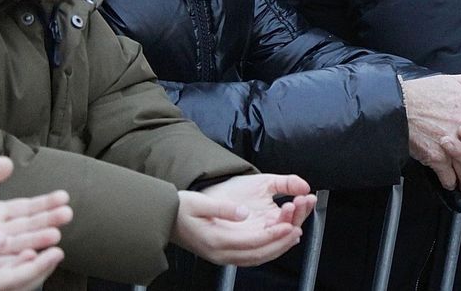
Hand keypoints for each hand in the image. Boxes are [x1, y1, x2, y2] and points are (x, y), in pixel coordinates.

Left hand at [0, 157, 72, 253]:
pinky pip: (1, 265)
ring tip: (54, 235)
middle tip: (67, 214)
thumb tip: (9, 163)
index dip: (45, 203)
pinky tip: (29, 257)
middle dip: (48, 221)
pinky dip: (16, 262)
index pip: (26, 208)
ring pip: (19, 246)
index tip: (63, 197)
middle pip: (28, 226)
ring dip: (36, 241)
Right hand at [0, 228, 64, 290]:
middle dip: (42, 265)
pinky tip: (23, 251)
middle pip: (21, 281)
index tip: (58, 249)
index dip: (40, 264)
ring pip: (14, 279)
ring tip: (48, 247)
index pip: (19, 277)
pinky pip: (3, 276)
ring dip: (32, 263)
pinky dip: (17, 265)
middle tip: (59, 248)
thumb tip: (7, 237)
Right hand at [173, 174, 314, 266]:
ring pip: (255, 258)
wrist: (163, 220)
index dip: (272, 234)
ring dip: (275, 248)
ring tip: (292, 236)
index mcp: (215, 240)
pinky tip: (275, 241)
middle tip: (297, 231)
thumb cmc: (179, 209)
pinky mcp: (222, 254)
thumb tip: (243, 213)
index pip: (251, 241)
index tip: (289, 225)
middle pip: (257, 254)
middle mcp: (220, 253)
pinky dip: (265, 250)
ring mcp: (221, 256)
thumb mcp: (199, 202)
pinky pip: (249, 257)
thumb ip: (223, 209)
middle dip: (280, 244)